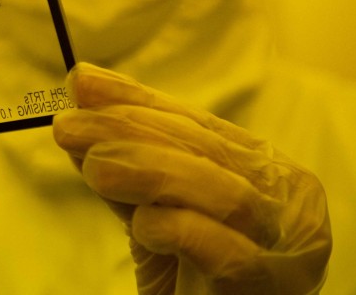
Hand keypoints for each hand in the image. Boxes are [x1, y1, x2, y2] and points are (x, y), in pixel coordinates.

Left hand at [53, 63, 330, 293]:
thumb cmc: (189, 280)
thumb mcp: (153, 215)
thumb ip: (127, 168)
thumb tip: (78, 111)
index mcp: (265, 172)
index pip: (195, 123)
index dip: (136, 100)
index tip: (79, 82)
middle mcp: (288, 201)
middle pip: (207, 149)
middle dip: (130, 128)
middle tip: (68, 125)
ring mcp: (287, 247)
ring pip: (225, 192)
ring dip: (150, 170)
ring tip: (94, 166)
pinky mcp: (268, 288)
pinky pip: (230, 252)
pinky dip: (180, 229)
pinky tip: (142, 224)